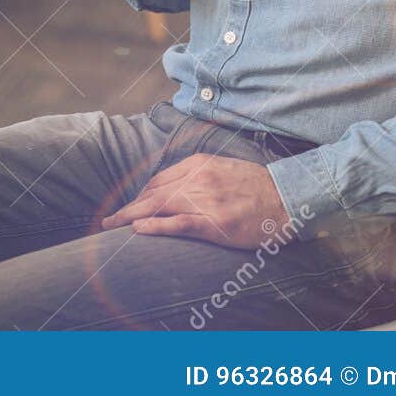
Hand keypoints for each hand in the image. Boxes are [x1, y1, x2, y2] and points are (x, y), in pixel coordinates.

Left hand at [101, 154, 292, 247]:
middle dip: (127, 207)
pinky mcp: (213, 222)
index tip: (129, 206)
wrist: (286, 198)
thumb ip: (200, 175)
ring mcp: (204, 200)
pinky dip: (155, 226)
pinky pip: (177, 223)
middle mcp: (196, 179)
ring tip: (112, 227)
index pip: (158, 180)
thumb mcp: (223, 169)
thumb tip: (176, 186)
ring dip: (130, 217)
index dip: (139, 195)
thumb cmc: (258, 187)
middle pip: (151, 193)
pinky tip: (137, 230)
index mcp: (197, 165)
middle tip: (108, 220)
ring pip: (157, 206)